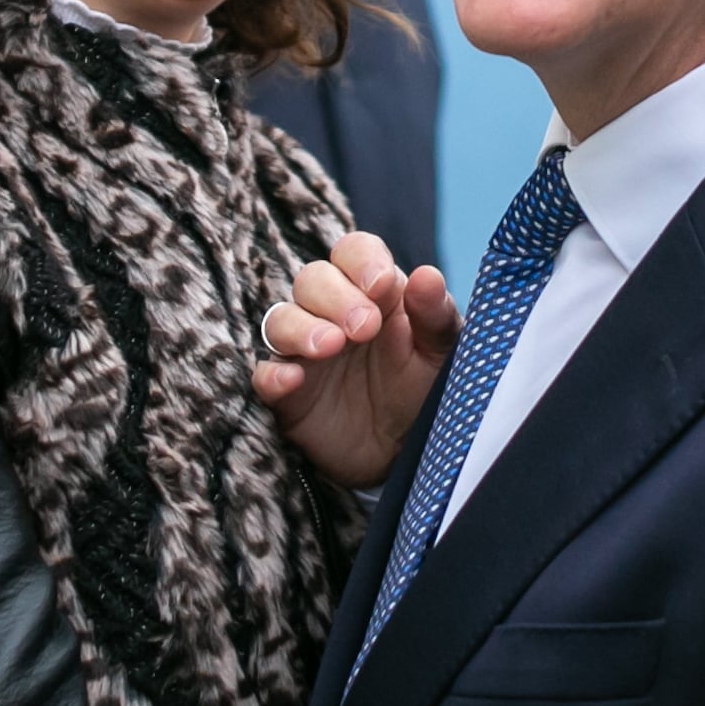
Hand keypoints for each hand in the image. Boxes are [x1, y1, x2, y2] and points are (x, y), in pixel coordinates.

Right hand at [254, 232, 458, 488]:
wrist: (405, 453)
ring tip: (330, 347)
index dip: (361, 260)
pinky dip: (273, 373)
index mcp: (372, 292)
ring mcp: (304, 350)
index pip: (353, 252)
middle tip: (365, 328)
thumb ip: (435, 315)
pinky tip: (293, 379)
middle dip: (336, 298)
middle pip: (312, 279)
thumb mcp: (440, 354)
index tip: (381, 284)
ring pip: (281, 319)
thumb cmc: (423, 390)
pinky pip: (264, 373)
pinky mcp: (288, 392)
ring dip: (301, 327)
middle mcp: (332, 312)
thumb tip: (427, 275)